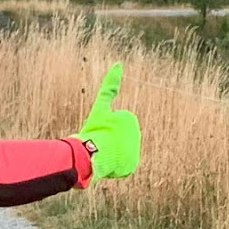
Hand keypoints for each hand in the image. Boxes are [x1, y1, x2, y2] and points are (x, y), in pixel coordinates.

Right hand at [75, 62, 139, 181]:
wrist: (91, 155)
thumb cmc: (94, 130)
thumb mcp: (100, 106)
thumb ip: (109, 86)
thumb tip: (118, 64)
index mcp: (130, 120)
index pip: (114, 126)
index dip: (103, 129)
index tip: (99, 131)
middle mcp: (137, 134)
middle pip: (117, 138)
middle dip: (109, 141)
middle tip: (100, 142)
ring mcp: (135, 150)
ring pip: (118, 151)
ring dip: (110, 152)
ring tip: (103, 152)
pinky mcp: (132, 165)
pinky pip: (121, 164)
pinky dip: (114, 165)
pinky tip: (108, 162)